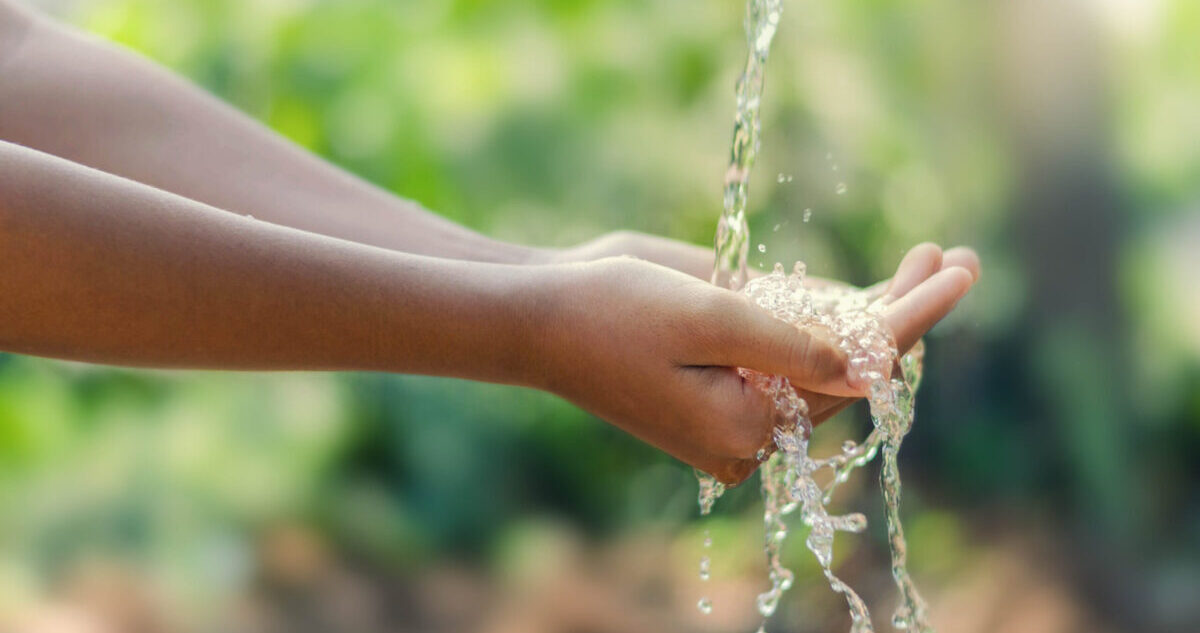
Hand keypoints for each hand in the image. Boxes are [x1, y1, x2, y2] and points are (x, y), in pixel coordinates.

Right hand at [535, 248, 976, 485]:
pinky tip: (873, 292)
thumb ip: (792, 346)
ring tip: (931, 259)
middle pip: (850, 369)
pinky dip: (834, 321)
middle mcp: (750, 425)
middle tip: (959, 257)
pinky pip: (794, 356)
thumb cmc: (611, 314)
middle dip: (905, 310)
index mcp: (747, 427)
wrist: (539, 316)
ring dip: (876, 311)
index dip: (912, 318)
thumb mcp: (707, 321)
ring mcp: (736, 404)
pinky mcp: (722, 380)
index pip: (854, 372)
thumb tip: (871, 366)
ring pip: (828, 362)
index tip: (958, 272)